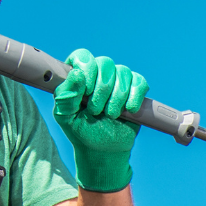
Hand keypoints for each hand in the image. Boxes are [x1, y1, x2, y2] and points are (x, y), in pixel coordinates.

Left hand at [53, 49, 148, 192]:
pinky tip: (129, 110)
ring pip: (123, 72)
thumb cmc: (80, 131)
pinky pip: (140, 82)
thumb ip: (65, 95)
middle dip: (102, 90)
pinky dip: (135, 96)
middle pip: (105, 63)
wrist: (102, 149)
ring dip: (117, 97)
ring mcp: (118, 80)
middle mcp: (98, 73)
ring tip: (111, 115)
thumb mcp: (65, 116)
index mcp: (78, 75)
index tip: (86, 91)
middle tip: (96, 111)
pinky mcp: (135, 90)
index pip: (83, 56)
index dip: (87, 70)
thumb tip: (77, 74)